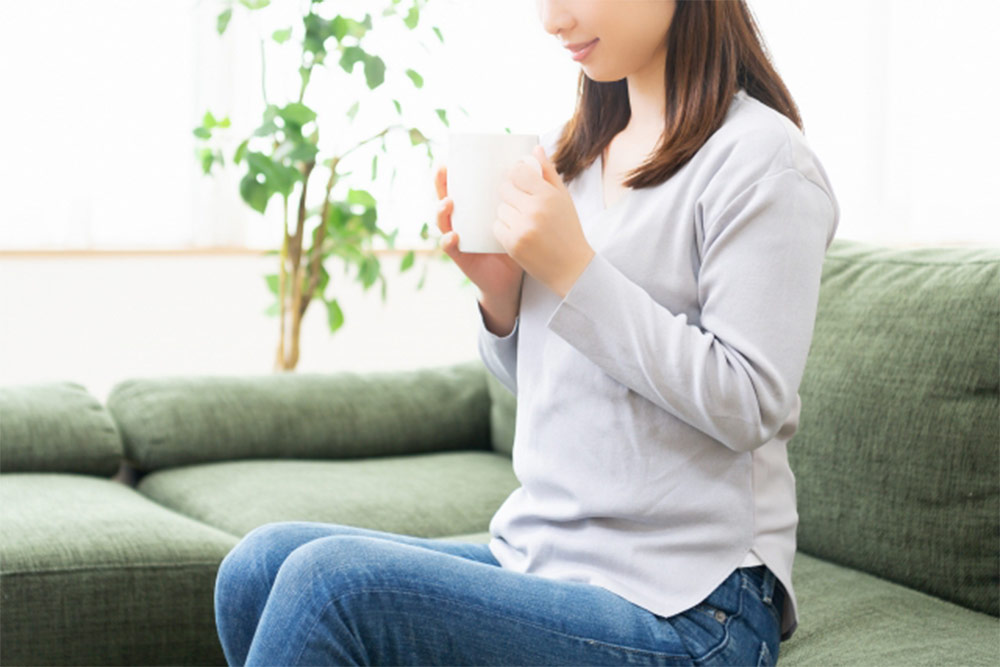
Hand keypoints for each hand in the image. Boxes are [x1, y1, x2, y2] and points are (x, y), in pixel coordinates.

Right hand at [433, 163, 524, 301]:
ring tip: (448, 202)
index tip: (451, 156)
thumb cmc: (516, 240)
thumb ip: (526, 186)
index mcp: (475, 208)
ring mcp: (459, 237)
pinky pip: (450, 247)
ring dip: (441, 210)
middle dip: (440, 183)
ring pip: (443, 221)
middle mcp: (462, 220)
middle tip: (441, 168)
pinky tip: (454, 235)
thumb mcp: (520, 213)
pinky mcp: (461, 255)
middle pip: (445, 197)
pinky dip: (449, 240)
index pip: (460, 185)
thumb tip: (537, 152)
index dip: (452, 171)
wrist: (511, 277)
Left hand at [494, 145, 594, 298]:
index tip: (519, 181)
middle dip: (510, 194)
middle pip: (505, 189)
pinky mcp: (513, 244)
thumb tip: (535, 149)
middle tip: (521, 203)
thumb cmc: (568, 230)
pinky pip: (497, 226)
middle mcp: (534, 209)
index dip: (516, 175)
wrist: (572, 268)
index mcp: (548, 195)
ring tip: (524, 222)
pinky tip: (519, 234)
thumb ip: (548, 173)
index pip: (519, 172)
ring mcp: (522, 227)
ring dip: (508, 213)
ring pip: (500, 209)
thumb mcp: (564, 199)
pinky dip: (504, 229)